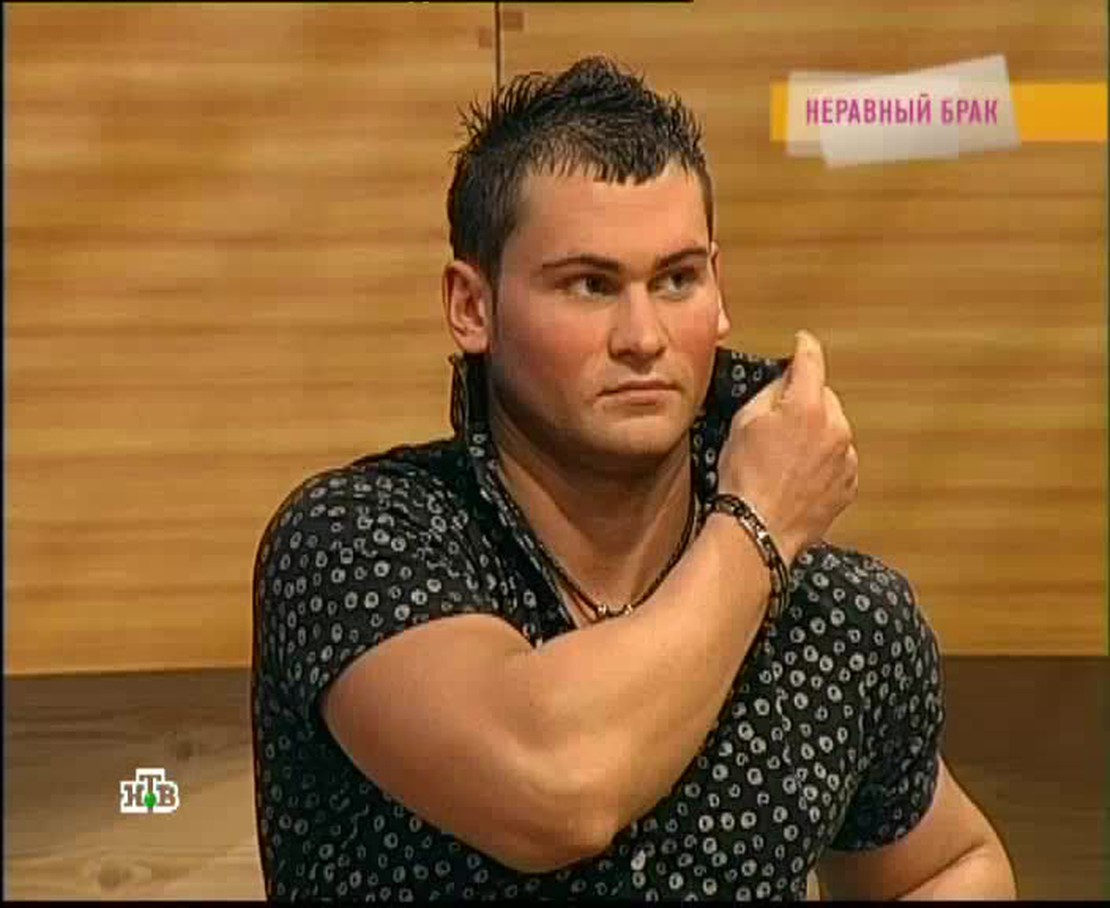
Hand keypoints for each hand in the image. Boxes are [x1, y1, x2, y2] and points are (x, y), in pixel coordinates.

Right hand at [716, 331, 858, 563]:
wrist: (758, 529)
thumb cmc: (744, 478)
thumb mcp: (743, 422)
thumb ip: (769, 393)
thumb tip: (784, 381)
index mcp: (807, 405)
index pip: (812, 359)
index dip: (804, 347)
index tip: (802, 342)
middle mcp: (835, 427)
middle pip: (824, 396)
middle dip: (804, 401)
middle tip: (776, 422)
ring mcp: (846, 457)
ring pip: (833, 428)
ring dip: (815, 432)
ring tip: (784, 457)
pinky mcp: (849, 483)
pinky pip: (839, 458)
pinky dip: (823, 460)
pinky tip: (796, 475)